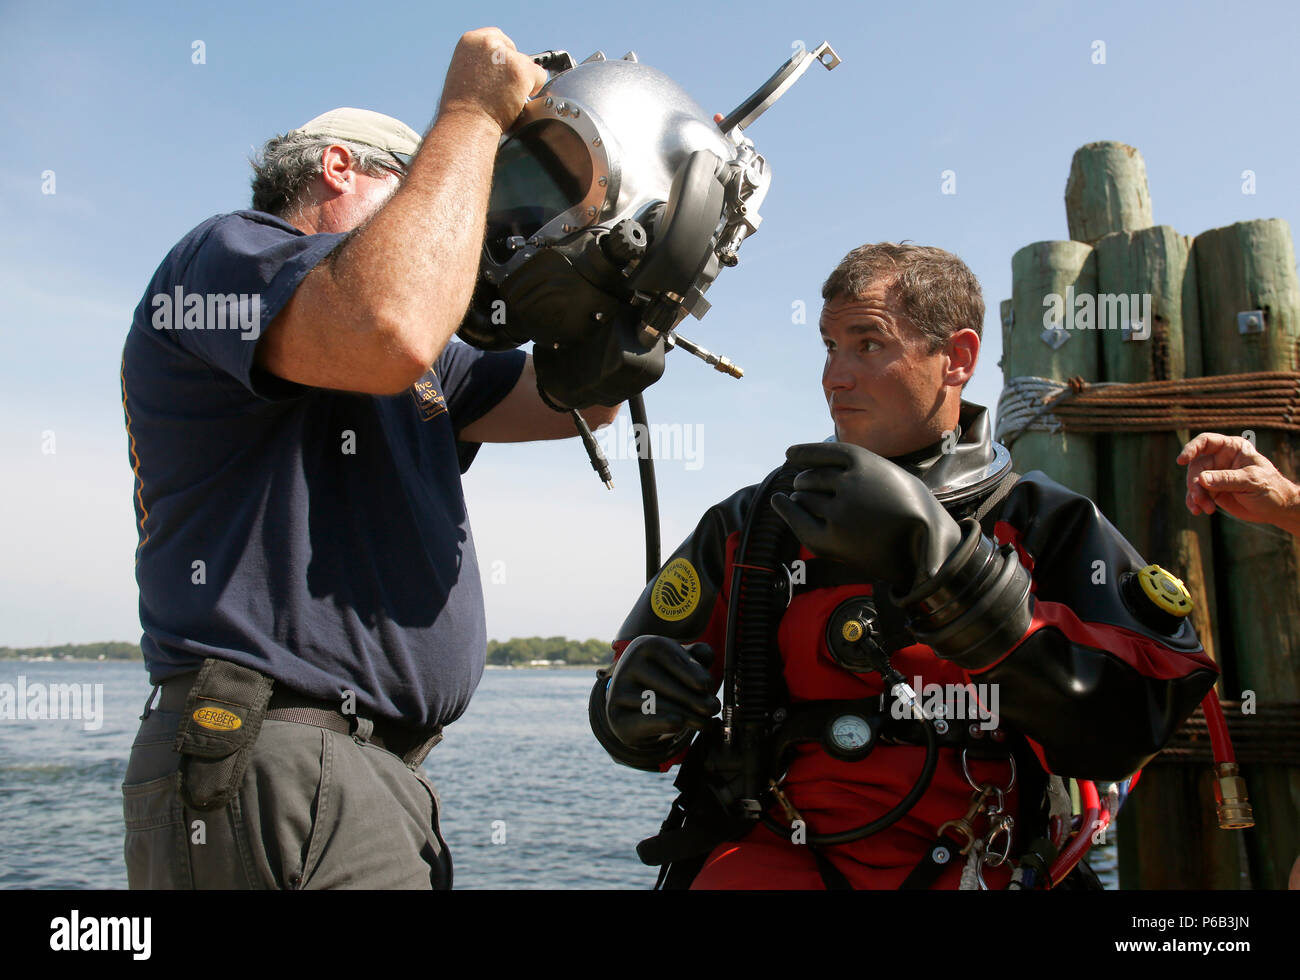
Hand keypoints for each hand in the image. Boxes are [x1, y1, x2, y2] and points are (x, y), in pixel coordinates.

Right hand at [438, 28, 547, 131]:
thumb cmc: (463, 108)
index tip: (502, 71)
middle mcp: (489, 43)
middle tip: (503, 90)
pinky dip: (534, 90)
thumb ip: (480, 63)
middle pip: (514, 52)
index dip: (503, 57)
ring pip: (527, 65)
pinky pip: (540, 76)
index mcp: (471, 41)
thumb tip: (497, 67)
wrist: (466, 124)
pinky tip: (517, 100)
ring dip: (522, 82)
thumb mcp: (463, 73)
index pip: (498, 38)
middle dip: (513, 70)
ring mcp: (506, 56)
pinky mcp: (522, 70)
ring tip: (505, 99)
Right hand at [605, 636, 718, 746]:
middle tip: (713, 708)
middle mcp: (627, 664)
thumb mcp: (682, 663)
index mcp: (645, 645)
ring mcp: (618, 691)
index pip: (672, 658)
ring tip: (704, 721)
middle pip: (668, 685)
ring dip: (689, 716)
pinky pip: (644, 721)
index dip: (693, 673)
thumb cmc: (666, 678)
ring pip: (661, 705)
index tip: (707, 686)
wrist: (634, 704)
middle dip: (696, 700)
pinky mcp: (616, 716)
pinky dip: (664, 723)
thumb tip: (706, 654)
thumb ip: (698, 655)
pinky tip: (678, 723)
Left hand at [771, 442, 962, 592]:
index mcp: (865, 461)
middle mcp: (849, 482)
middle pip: (810, 478)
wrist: (930, 544)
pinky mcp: (831, 538)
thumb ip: (855, 470)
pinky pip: (798, 519)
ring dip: (799, 497)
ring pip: (804, 497)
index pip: (823, 453)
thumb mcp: (887, 476)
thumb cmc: (911, 509)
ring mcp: (839, 510)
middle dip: (804, 482)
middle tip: (802, 486)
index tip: (789, 454)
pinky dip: (784, 508)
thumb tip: (810, 467)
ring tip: (801, 500)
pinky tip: (779, 501)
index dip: (804, 452)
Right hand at [1178, 433, 1299, 535]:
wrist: (1277, 508)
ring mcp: (1215, 475)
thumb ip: (1227, 479)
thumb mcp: (1252, 481)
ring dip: (1195, 496)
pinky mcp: (1213, 491)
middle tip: (1200, 498)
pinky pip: (1197, 494)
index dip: (1191, 449)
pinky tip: (1199, 511)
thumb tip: (1202, 479)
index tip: (1181, 461)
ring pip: (1195, 482)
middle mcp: (1221, 459)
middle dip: (1195, 483)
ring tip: (1205, 509)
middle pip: (1196, 466)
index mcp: (1232, 448)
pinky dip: (1195, 503)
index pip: (1206, 442)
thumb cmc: (1270, 488)